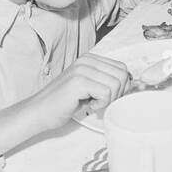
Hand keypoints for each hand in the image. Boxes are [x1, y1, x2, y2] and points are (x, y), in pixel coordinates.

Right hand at [0, 55, 131, 154]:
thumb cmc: (64, 103)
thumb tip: (131, 82)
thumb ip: (106, 81)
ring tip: (92, 103)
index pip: (122, 67)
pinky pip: (107, 92)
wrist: (39, 112)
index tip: (107, 97)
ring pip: (116, 84)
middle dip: (117, 93)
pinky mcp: (79, 81)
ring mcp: (82, 69)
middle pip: (123, 74)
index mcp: (90, 59)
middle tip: (101, 101)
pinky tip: (88, 105)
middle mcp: (87, 60)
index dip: (121, 86)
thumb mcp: (89, 88)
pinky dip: (101, 104)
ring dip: (108, 99)